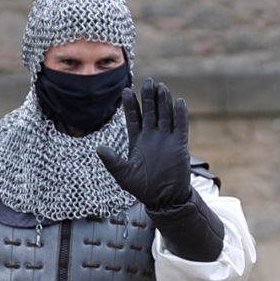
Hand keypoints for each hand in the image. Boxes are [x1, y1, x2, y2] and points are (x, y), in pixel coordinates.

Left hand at [97, 78, 196, 212]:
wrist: (163, 198)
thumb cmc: (142, 187)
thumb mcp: (123, 174)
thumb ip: (112, 161)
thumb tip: (99, 148)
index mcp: (137, 140)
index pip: (133, 117)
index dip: (130, 104)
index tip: (126, 90)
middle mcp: (151, 135)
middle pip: (150, 111)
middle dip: (148, 96)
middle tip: (148, 81)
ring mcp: (166, 138)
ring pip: (165, 114)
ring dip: (163, 101)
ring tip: (161, 87)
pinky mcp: (179, 144)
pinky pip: (180, 125)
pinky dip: (180, 114)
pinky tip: (179, 102)